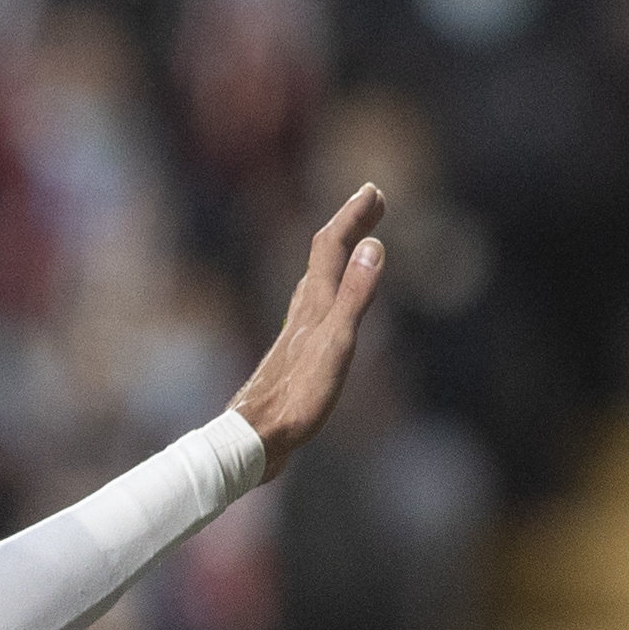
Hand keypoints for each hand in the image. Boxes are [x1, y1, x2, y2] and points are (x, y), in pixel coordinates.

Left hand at [226, 185, 390, 473]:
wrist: (254, 439)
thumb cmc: (297, 397)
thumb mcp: (337, 344)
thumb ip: (354, 296)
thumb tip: (373, 245)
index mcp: (313, 305)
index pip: (331, 246)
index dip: (352, 216)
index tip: (374, 190)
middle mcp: (301, 313)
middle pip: (323, 257)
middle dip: (349, 226)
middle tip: (372, 202)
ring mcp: (296, 335)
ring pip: (316, 281)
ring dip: (338, 257)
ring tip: (353, 244)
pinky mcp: (293, 358)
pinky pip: (315, 309)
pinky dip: (329, 292)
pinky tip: (325, 309)